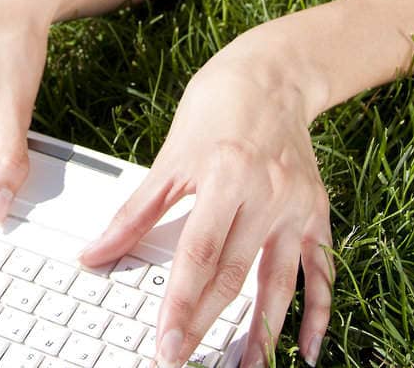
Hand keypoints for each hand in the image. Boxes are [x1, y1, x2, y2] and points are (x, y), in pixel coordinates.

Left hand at [78, 32, 333, 367]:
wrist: (273, 74)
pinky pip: (319, 268)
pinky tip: (307, 347)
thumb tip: (94, 253)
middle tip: (183, 361)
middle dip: (207, 326)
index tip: (164, 343)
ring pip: (278, 282)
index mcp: (226, 177)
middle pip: (234, 275)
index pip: (199, 256)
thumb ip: (135, 212)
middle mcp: (266, 195)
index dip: (180, 305)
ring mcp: (296, 206)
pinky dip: (317, 310)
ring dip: (262, 332)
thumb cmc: (218, 106)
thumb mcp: (170, 156)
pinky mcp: (317, 212)